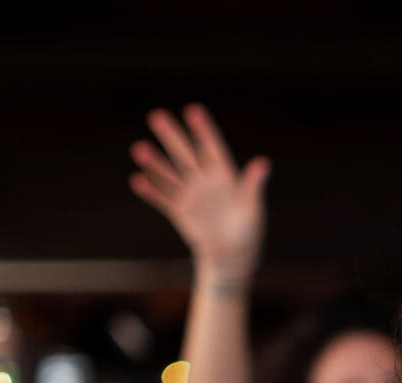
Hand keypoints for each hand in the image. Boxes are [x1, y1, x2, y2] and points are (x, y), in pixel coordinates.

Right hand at [129, 105, 270, 280]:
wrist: (232, 252)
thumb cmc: (247, 228)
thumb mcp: (251, 205)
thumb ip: (253, 184)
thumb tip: (263, 163)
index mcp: (225, 175)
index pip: (212, 148)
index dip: (203, 130)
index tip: (193, 110)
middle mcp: (204, 180)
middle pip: (185, 154)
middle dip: (172, 136)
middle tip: (157, 116)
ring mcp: (190, 194)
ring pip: (170, 174)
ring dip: (155, 162)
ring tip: (139, 148)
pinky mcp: (179, 210)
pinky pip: (163, 198)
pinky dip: (151, 191)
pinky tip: (138, 180)